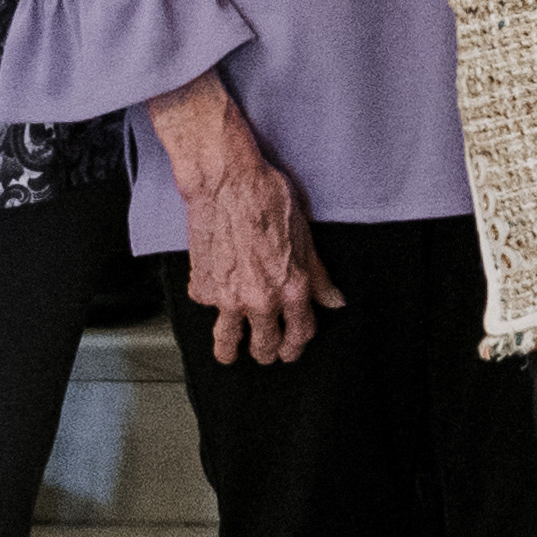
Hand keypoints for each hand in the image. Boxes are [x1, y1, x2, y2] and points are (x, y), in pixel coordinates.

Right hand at [151, 76, 343, 365]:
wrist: (225, 183)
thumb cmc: (268, 199)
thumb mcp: (305, 236)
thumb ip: (318, 275)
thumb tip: (334, 300)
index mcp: (292, 288)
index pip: (301, 333)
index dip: (297, 345)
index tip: (292, 349)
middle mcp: (260, 301)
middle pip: (266, 346)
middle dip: (268, 352)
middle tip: (265, 352)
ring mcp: (228, 299)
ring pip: (229, 342)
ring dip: (232, 351)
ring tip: (232, 354)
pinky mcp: (202, 289)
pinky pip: (208, 308)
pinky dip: (212, 304)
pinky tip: (216, 293)